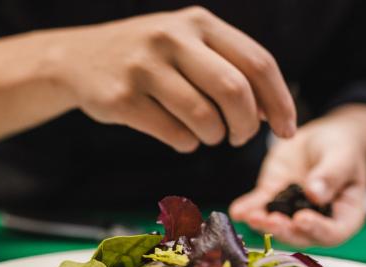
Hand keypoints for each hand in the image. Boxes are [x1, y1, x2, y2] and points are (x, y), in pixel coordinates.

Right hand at [47, 6, 295, 151]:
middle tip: (241, 138)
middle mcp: (172, 38)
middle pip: (235, 92)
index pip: (258, 62)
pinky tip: (181, 137)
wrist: (77, 60)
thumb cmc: (148, 58)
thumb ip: (230, 67)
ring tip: (207, 135)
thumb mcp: (187, 43)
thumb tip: (273, 112)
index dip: (280, 101)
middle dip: (247, 126)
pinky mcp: (122, 98)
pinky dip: (186, 144)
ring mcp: (144, 67)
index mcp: (198, 22)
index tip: (288, 129)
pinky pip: (174, 135)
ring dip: (214, 138)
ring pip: (204, 119)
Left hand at [230, 112, 365, 246]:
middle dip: (283, 230)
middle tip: (270, 220)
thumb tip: (314, 194)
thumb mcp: (342, 156)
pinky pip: (260, 206)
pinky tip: (237, 211)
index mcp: (344, 216)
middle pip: (301, 235)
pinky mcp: (273, 198)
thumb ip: (331, 175)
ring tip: (250, 216)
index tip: (302, 219)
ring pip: (277, 224)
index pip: (333, 232)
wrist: (322, 137)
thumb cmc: (343, 148)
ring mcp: (292, 212)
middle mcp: (317, 221)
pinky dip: (248, 209)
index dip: (317, 230)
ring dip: (263, 223)